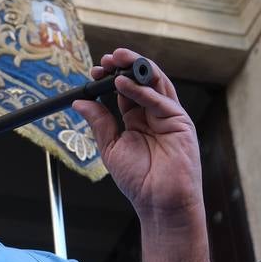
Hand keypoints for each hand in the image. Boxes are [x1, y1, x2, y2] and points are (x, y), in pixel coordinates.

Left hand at [72, 48, 215, 261]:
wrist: (159, 202)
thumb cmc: (139, 181)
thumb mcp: (111, 147)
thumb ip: (100, 122)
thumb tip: (80, 102)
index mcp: (138, 120)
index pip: (125, 90)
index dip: (110, 78)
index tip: (94, 71)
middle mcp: (154, 115)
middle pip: (141, 81)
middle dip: (125, 66)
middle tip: (106, 58)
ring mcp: (169, 116)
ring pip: (155, 83)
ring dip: (136, 68)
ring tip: (116, 60)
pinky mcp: (180, 122)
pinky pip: (161, 100)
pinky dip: (143, 90)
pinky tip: (124, 85)